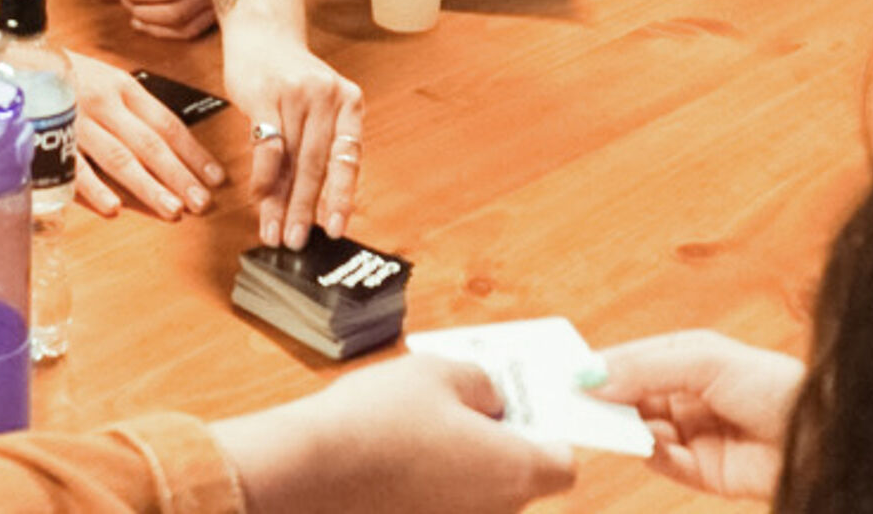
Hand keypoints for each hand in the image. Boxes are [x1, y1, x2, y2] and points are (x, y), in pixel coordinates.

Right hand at [62, 49, 223, 217]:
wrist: (13, 55)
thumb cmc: (66, 73)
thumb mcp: (106, 79)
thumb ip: (135, 109)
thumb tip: (173, 144)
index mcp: (123, 87)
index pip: (167, 123)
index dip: (193, 152)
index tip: (215, 177)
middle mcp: (105, 103)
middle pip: (149, 143)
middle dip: (179, 175)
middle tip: (201, 202)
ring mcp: (78, 120)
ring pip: (118, 157)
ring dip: (148, 186)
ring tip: (172, 209)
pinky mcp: (50, 136)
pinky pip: (74, 166)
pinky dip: (95, 189)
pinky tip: (114, 207)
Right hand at [210, 356, 574, 513]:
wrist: (309, 471)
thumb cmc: (379, 418)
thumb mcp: (439, 372)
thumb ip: (482, 383)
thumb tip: (490, 400)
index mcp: (516, 469)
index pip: (563, 462)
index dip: (547, 431)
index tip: (518, 407)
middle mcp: (497, 511)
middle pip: (519, 477)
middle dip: (499, 442)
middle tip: (463, 405)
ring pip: (477, 492)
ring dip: (462, 463)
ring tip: (418, 425)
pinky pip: (442, 502)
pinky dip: (430, 482)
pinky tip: (395, 454)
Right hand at [228, 36, 364, 248]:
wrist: (261, 32)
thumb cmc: (290, 76)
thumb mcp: (319, 105)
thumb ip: (321, 146)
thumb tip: (314, 204)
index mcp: (349, 104)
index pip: (347, 160)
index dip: (340, 199)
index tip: (333, 230)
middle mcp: (327, 98)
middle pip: (316, 166)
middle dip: (303, 210)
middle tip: (294, 240)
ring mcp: (296, 94)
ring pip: (290, 162)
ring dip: (279, 201)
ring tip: (272, 229)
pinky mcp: (264, 94)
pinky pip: (266, 145)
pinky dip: (261, 175)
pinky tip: (257, 196)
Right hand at [586, 329, 800, 499]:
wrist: (825, 439)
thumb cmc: (774, 385)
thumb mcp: (704, 361)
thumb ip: (646, 368)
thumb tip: (592, 375)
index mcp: (688, 360)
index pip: (632, 361)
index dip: (601, 366)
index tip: (565, 372)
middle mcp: (688, 396)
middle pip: (631, 398)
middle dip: (605, 399)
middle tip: (569, 403)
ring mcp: (695, 435)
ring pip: (641, 430)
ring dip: (623, 427)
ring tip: (600, 423)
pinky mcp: (705, 472)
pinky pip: (663, 462)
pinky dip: (649, 453)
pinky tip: (642, 443)